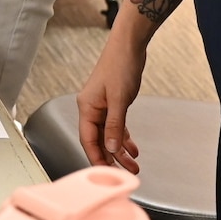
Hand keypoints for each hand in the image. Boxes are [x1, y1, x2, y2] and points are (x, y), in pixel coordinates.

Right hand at [77, 30, 146, 171]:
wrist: (129, 46)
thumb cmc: (120, 66)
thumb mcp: (119, 99)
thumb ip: (115, 125)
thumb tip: (112, 148)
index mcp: (87, 107)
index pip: (88, 139)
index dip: (97, 157)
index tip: (107, 173)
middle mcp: (92, 108)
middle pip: (99, 140)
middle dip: (112, 158)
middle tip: (124, 173)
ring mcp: (102, 106)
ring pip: (109, 135)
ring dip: (120, 151)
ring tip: (133, 165)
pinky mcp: (113, 103)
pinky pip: (116, 126)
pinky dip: (124, 138)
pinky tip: (133, 149)